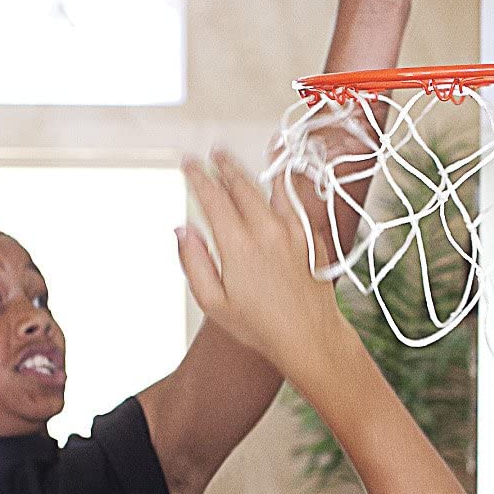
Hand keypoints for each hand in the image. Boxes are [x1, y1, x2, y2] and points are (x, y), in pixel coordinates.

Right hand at [177, 151, 350, 382]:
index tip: (188, 164)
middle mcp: (266, 231)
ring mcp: (292, 231)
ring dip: (246, 172)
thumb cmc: (263, 327)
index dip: (197, 176)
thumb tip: (182, 231)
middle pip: (240, 185)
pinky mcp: (310, 236)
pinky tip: (274, 178)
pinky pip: (292, 200)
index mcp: (238, 245)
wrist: (311, 337)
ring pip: (266, 188)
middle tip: (210, 156)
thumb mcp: (213, 303)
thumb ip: (194, 262)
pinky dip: (280, 184)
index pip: (212, 197)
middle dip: (222, 166)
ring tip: (233, 162)